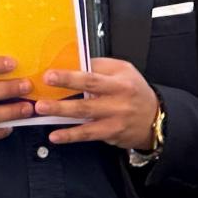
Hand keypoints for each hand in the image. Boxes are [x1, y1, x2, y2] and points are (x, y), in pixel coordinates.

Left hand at [34, 58, 159, 148]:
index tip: (51, 74)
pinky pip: (88, 134)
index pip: (92, 75)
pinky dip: (70, 135)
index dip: (70, 74)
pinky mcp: (111, 132)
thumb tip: (74, 62)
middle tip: (42, 89)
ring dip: (61, 112)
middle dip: (63, 90)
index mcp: (120, 80)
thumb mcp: (124, 72)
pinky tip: (55, 135)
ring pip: (85, 114)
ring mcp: (115, 116)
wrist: (155, 118)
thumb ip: (100, 67)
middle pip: (88, 92)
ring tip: (42, 109)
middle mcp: (118, 98)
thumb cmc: (134, 92)